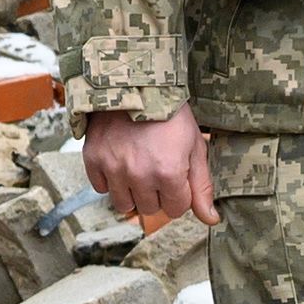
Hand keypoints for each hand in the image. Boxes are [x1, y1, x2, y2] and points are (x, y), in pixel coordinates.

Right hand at [83, 107, 215, 224]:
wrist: (135, 84)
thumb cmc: (170, 114)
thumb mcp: (194, 146)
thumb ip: (202, 186)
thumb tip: (211, 220)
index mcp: (168, 173)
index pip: (175, 209)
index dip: (179, 193)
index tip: (176, 173)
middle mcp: (138, 175)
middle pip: (150, 209)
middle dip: (157, 193)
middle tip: (157, 166)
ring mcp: (113, 168)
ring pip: (124, 205)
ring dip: (133, 192)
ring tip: (138, 168)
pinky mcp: (93, 160)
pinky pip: (101, 188)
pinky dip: (111, 180)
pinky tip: (120, 161)